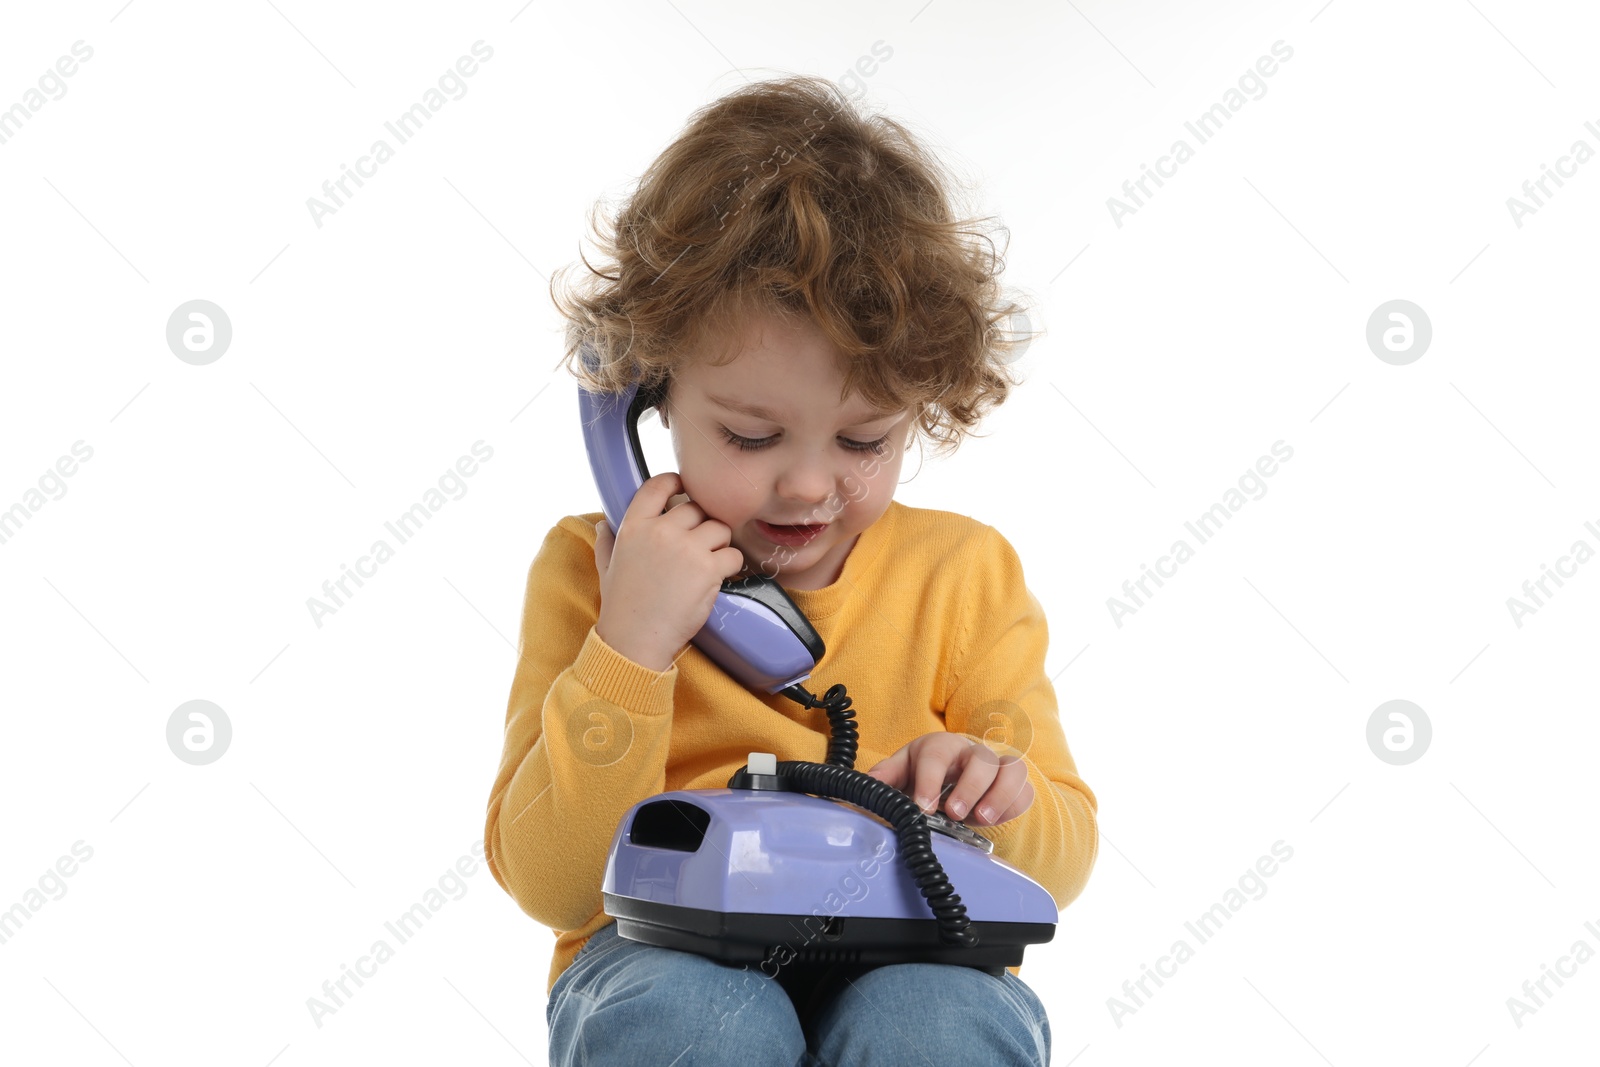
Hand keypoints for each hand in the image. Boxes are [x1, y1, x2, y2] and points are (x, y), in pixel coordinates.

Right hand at [592, 472, 746, 670]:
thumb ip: (606, 542)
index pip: (657, 486)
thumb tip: (603, 524)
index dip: (674, 482)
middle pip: (696, 508)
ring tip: (708, 563)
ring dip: (719, 544)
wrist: (636, 640)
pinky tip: (719, 576)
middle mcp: (659, 531)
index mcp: (633, 527)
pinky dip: (730, 565)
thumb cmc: (622, 607)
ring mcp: (686, 549)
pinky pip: (732, 554)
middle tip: (699, 546)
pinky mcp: (708, 569)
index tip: (683, 486)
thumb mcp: (606, 568)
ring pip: (719, 528)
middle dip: (701, 525)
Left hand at [865, 732, 1034, 826]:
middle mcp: (973, 752)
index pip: (937, 756)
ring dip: (999, 796)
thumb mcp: (905, 769)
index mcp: (941, 746)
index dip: (930, 782)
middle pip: (981, 761)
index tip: (924, 808)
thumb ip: (886, 776)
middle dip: (968, 788)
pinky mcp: (1017, 784)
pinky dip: (1013, 807)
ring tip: (982, 819)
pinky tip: (995, 820)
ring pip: (1012, 771)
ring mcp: (998, 766)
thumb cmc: (930, 769)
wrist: (960, 770)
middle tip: (954, 813)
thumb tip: (866, 784)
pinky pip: (1025, 792)